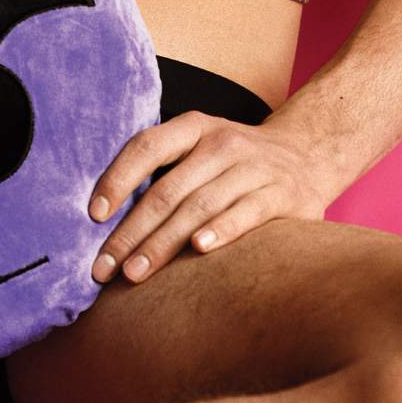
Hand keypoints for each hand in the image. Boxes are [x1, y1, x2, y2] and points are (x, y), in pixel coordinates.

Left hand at [87, 112, 328, 284]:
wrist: (308, 153)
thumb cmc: (235, 161)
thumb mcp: (201, 148)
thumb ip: (164, 173)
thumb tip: (104, 218)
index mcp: (195, 128)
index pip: (147, 147)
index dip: (117, 179)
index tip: (93, 216)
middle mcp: (222, 143)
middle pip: (167, 189)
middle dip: (130, 232)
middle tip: (103, 267)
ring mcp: (253, 168)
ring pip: (198, 206)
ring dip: (162, 243)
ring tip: (134, 274)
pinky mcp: (281, 196)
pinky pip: (245, 213)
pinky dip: (220, 231)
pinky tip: (198, 250)